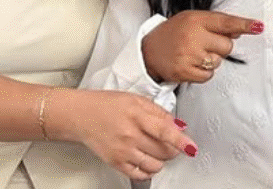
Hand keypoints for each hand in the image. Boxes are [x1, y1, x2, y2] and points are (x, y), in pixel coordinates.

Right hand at [53, 88, 196, 182]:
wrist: (80, 116)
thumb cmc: (107, 105)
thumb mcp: (137, 99)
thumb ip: (160, 112)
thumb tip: (179, 125)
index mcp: (137, 115)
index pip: (164, 130)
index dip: (181, 141)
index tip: (192, 147)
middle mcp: (129, 135)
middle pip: (162, 150)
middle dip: (173, 149)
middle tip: (172, 143)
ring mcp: (122, 151)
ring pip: (153, 165)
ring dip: (162, 160)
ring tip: (158, 151)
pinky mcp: (115, 162)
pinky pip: (139, 174)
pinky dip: (149, 170)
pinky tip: (148, 162)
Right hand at [142, 10, 263, 83]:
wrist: (148, 50)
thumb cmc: (174, 33)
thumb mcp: (193, 19)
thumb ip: (216, 23)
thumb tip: (240, 30)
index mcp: (196, 19)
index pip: (226, 22)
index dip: (244, 25)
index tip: (258, 27)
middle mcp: (193, 36)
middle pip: (227, 45)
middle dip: (220, 46)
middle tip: (203, 44)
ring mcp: (188, 55)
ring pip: (219, 61)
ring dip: (211, 60)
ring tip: (194, 54)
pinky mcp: (184, 72)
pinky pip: (209, 75)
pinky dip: (204, 72)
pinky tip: (192, 64)